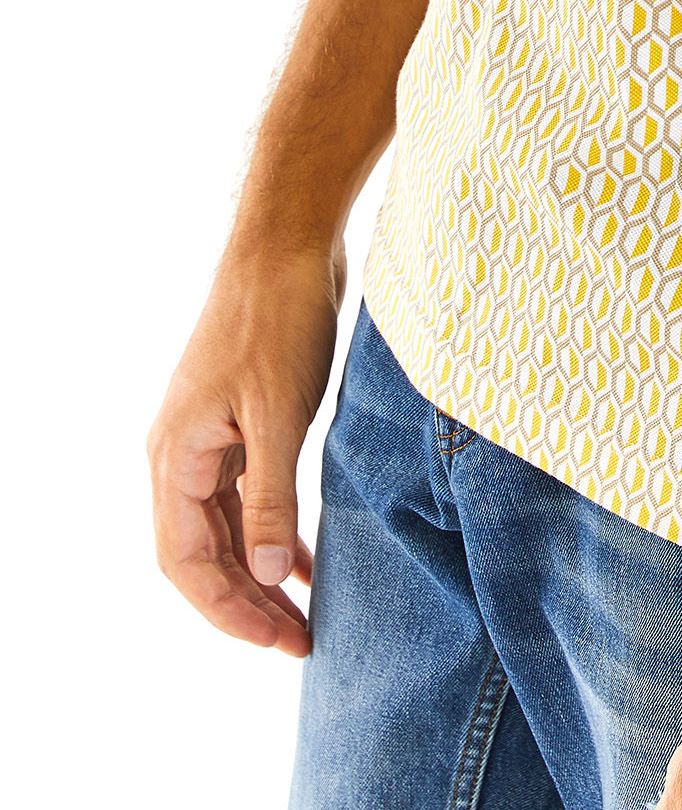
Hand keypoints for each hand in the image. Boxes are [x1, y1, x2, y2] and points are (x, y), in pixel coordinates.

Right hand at [147, 241, 342, 657]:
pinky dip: (269, 530)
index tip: (277, 642)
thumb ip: (271, 496)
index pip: (187, 562)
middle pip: (201, 553)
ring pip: (224, 527)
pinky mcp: (239, 419)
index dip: (228, 610)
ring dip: (257, 572)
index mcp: (175, 456)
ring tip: (302, 615)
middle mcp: (180, 453)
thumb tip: (264, 576)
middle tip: (298, 642)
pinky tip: (301, 558)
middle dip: (244, 603)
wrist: (287, 243)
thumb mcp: (279, 415)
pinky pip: (244, 495)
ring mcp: (208, 435)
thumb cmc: (278, 320)